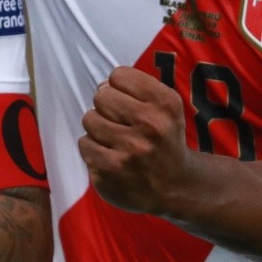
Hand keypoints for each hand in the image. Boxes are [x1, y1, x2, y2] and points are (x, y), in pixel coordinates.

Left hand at [78, 65, 193, 215]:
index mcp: (165, 104)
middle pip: (101, 96)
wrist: (177, 187)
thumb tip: (101, 86)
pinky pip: (84, 143)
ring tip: (117, 141)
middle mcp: (151, 127)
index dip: (120, 88)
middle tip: (123, 124)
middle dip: (107, 108)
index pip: (119, 75)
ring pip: (89, 119)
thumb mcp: (164, 105)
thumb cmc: (162, 137)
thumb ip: (133, 86)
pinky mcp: (111, 171)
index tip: (132, 103)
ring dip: (98, 128)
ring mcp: (130, 152)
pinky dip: (93, 149)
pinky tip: (112, 157)